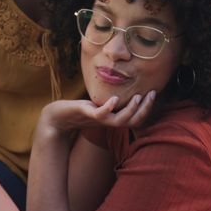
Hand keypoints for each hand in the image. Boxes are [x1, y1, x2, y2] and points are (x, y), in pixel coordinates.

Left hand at [39, 91, 155, 134]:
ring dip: (131, 110)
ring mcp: (97, 119)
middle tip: (153, 93)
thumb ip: (109, 101)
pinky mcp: (86, 114)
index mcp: (112, 119)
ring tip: (139, 97)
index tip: (154, 94)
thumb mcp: (97, 104)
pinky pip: (100, 114)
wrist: (56, 118)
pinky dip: (108, 108)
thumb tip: (122, 88)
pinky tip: (114, 99)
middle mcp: (107, 122)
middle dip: (145, 109)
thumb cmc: (77, 111)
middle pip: (132, 121)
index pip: (135, 119)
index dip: (146, 109)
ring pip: (120, 120)